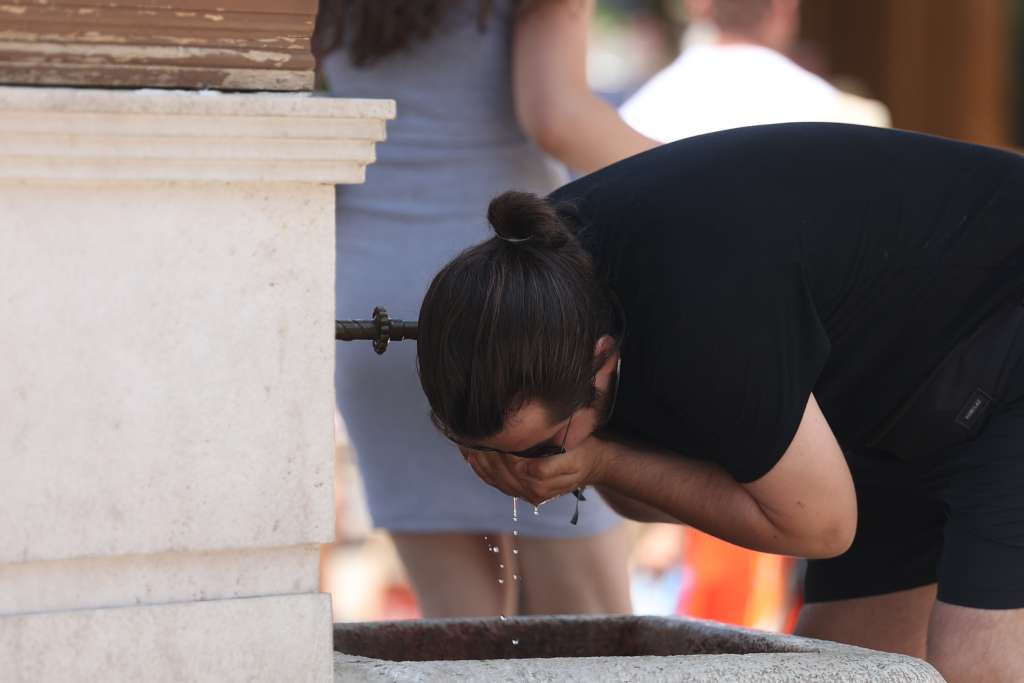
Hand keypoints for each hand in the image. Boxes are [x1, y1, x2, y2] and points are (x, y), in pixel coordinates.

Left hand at [463, 436, 614, 505]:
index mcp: (541, 483)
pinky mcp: (520, 491)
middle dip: (485, 454)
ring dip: (479, 462)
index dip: (498, 449)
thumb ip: (549, 466)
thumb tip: (524, 468)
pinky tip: (471, 456)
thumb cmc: (583, 453)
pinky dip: (482, 470)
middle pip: (499, 473)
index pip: (510, 466)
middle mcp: (530, 492)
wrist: (593, 465)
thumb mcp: (573, 456)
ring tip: (466, 442)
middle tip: (471, 433)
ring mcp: (524, 494)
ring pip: (494, 479)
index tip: (488, 432)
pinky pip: (496, 483)